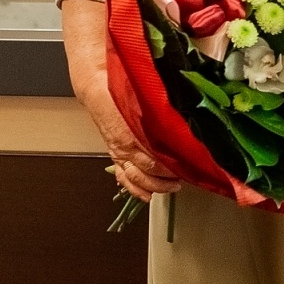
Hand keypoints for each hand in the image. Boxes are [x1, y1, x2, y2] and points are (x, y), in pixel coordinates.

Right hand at [79, 79, 181, 201]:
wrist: (97, 89)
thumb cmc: (119, 88)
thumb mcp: (141, 94)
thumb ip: (159, 107)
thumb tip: (182, 107)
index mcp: (132, 131)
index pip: (154, 155)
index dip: (171, 163)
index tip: (187, 164)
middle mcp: (125, 145)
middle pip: (148, 169)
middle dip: (168, 176)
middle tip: (185, 175)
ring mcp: (119, 153)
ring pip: (137, 178)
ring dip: (156, 186)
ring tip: (173, 186)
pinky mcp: (116, 155)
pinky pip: (124, 178)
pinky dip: (136, 189)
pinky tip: (147, 195)